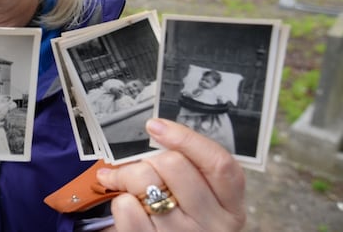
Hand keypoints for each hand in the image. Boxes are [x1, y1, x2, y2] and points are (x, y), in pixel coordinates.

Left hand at [96, 118, 245, 231]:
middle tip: (136, 166)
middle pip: (174, 164)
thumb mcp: (200, 199)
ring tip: (125, 184)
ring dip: (126, 177)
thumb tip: (155, 132)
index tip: (156, 126)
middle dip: (146, 159)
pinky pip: (125, 205)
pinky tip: (127, 206)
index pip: (219, 163)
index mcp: (230, 206)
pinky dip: (119, 201)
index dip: (186, 138)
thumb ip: (189, 171)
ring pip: (144, 180)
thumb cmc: (179, 222)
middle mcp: (212, 223)